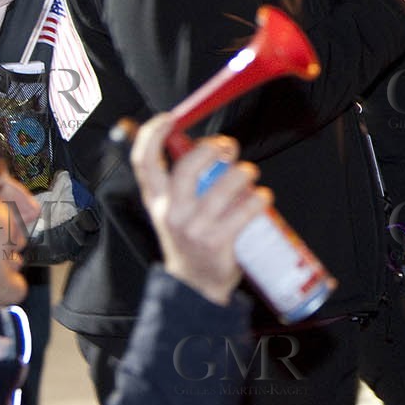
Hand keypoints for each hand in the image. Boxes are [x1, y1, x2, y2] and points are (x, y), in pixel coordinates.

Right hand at [129, 114, 268, 306]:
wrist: (195, 287)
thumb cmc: (189, 239)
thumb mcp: (172, 210)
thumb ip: (178, 180)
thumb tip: (193, 143)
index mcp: (156, 200)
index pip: (143, 161)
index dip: (153, 134)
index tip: (169, 118)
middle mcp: (171, 212)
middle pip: (189, 166)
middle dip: (215, 148)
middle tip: (229, 149)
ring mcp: (194, 228)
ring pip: (226, 183)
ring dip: (246, 172)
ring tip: (249, 176)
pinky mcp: (219, 242)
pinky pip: (248, 207)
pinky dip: (261, 198)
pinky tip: (261, 199)